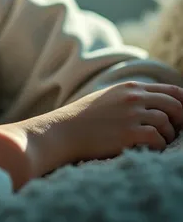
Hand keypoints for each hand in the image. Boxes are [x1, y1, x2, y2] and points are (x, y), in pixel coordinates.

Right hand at [55, 81, 182, 163]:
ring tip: (157, 142)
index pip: (170, 90)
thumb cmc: (86, 117)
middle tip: (175, 132)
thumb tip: (153, 103)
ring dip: (166, 136)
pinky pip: (157, 140)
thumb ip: (130, 96)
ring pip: (166, 124)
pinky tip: (148, 149)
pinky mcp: (129, 134)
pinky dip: (158, 146)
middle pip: (174, 105)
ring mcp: (132, 115)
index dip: (182, 102)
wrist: (65, 129)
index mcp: (130, 87)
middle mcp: (134, 98)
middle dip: (180, 120)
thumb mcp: (109, 97)